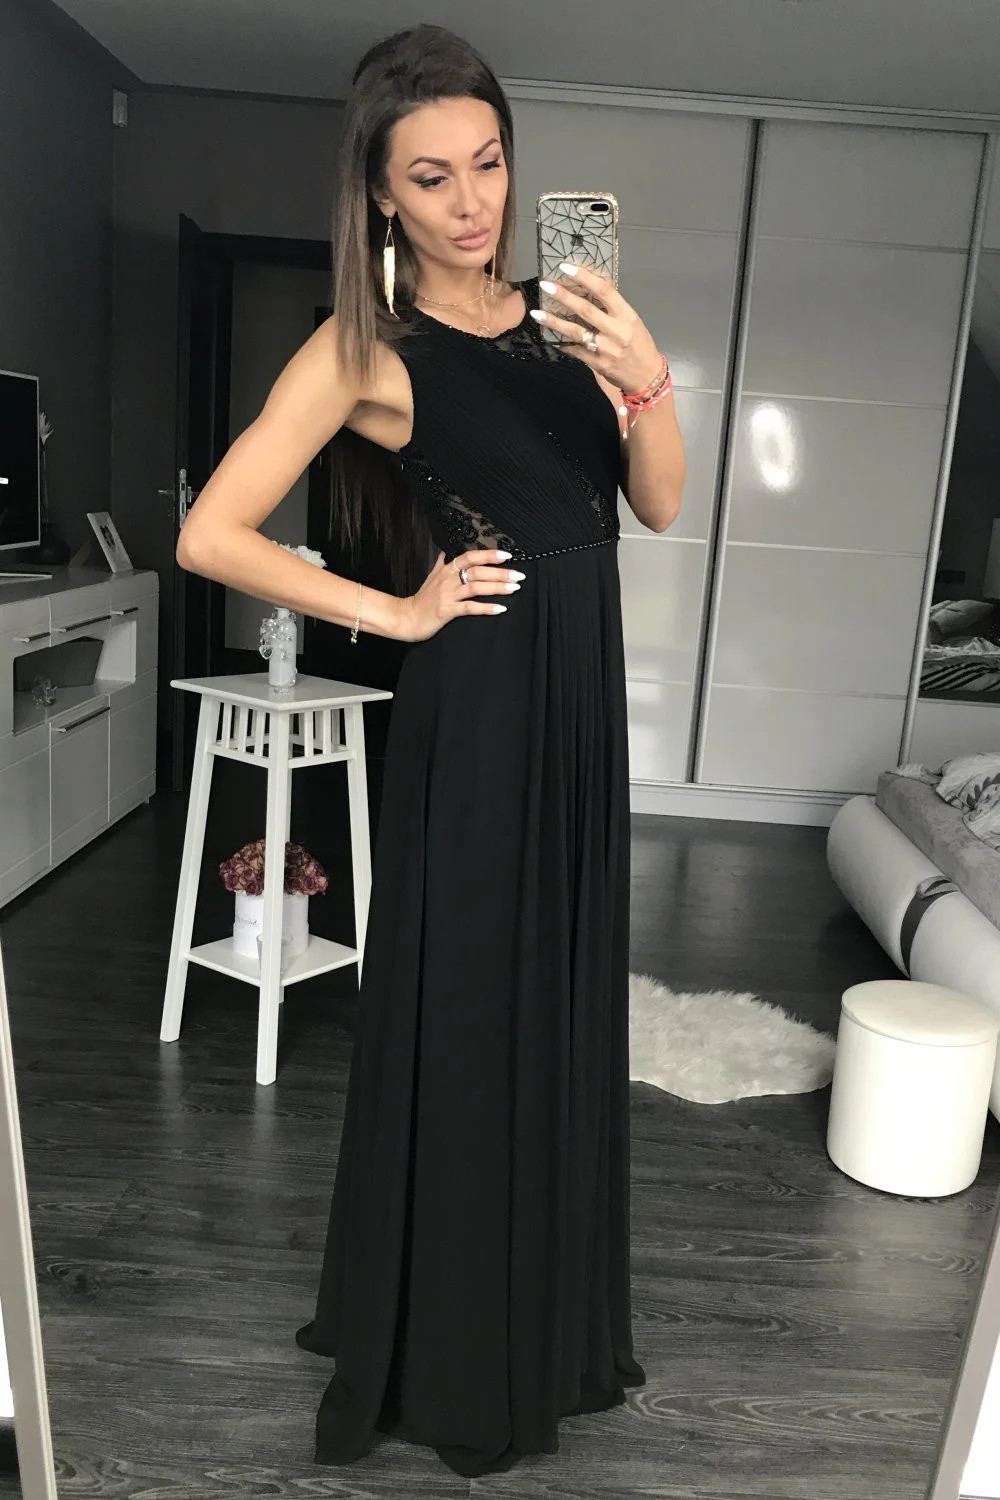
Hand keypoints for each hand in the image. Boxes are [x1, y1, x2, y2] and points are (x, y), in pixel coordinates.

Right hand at [396, 548, 523, 641]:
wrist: (407, 618)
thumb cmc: (421, 599)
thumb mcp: (430, 578)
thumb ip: (439, 564)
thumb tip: (444, 552)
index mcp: (446, 570)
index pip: (470, 557)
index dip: (488, 555)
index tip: (506, 556)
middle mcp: (448, 579)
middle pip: (478, 571)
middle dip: (500, 573)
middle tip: (519, 575)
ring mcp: (448, 595)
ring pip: (476, 587)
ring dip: (497, 587)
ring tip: (514, 588)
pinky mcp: (447, 611)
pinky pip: (470, 608)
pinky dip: (486, 608)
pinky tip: (500, 608)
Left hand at [534, 262, 661, 395]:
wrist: (645, 375)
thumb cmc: (638, 344)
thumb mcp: (631, 320)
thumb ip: (612, 306)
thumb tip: (591, 283)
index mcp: (626, 315)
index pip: (604, 290)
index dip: (584, 277)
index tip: (566, 268)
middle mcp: (616, 331)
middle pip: (586, 310)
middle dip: (564, 296)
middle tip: (546, 285)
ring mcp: (606, 349)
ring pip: (576, 332)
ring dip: (554, 322)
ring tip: (537, 313)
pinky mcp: (597, 364)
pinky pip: (575, 351)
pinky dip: (561, 343)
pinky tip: (550, 336)